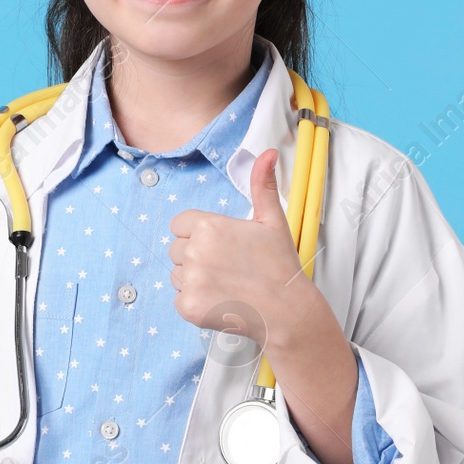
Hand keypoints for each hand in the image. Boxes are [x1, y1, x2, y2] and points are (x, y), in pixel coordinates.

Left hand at [170, 148, 361, 463]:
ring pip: (176, 275)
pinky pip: (179, 300)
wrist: (287, 311)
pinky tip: (221, 302)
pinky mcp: (188, 307)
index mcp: (208, 226)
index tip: (221, 246)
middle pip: (176, 250)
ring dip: (194, 281)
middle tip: (227, 267)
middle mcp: (194, 251)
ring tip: (226, 285)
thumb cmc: (279, 265)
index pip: (180, 225)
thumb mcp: (272, 221)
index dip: (198, 235)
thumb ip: (262, 185)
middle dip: (196, 257)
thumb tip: (268, 152)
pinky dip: (195, 303)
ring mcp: (190, 281)